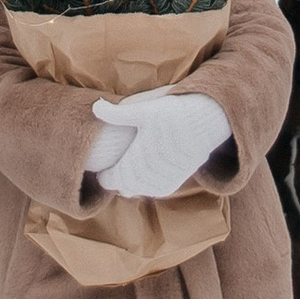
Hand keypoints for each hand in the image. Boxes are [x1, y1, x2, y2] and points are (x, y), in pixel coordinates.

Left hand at [87, 88, 237, 199]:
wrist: (205, 124)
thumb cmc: (172, 114)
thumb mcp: (144, 110)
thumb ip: (117, 114)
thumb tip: (94, 107)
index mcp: (136, 163)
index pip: (109, 180)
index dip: (103, 173)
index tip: (102, 163)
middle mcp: (149, 177)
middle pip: (122, 187)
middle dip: (116, 177)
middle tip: (112, 164)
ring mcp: (161, 182)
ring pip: (136, 190)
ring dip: (130, 181)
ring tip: (127, 165)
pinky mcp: (172, 184)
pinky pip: (151, 190)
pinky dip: (144, 183)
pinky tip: (143, 169)